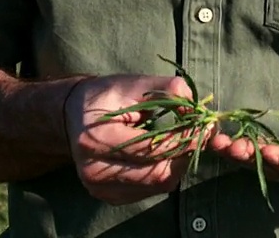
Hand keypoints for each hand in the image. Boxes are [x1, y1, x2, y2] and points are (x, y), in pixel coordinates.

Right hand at [65, 73, 198, 204]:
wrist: (73, 116)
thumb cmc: (104, 96)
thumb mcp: (131, 83)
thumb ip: (165, 89)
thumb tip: (195, 106)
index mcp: (96, 139)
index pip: (150, 148)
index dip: (182, 139)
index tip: (205, 126)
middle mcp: (94, 170)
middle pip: (156, 173)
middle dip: (185, 154)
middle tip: (202, 135)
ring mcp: (100, 187)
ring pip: (157, 185)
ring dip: (178, 164)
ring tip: (184, 141)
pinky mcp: (108, 195)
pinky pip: (150, 190)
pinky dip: (165, 172)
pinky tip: (165, 154)